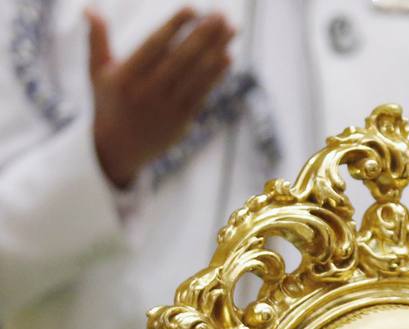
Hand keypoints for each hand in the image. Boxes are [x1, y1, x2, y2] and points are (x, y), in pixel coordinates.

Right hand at [88, 7, 234, 187]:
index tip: (193, 8)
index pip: (155, 46)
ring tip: (231, 27)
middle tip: (222, 13)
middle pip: (182, 58)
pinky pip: (203, 93)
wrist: (118, 149)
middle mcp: (147, 91)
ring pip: (197, 74)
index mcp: (126, 76)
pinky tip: (228, 55)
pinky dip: (216, 75)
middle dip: (204, 35)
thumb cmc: (109, 102)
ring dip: (217, 49)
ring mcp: (167, 107)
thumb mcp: (97, 71)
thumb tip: (90, 7)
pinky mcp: (182, 119)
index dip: (175, 26)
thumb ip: (96, 39)